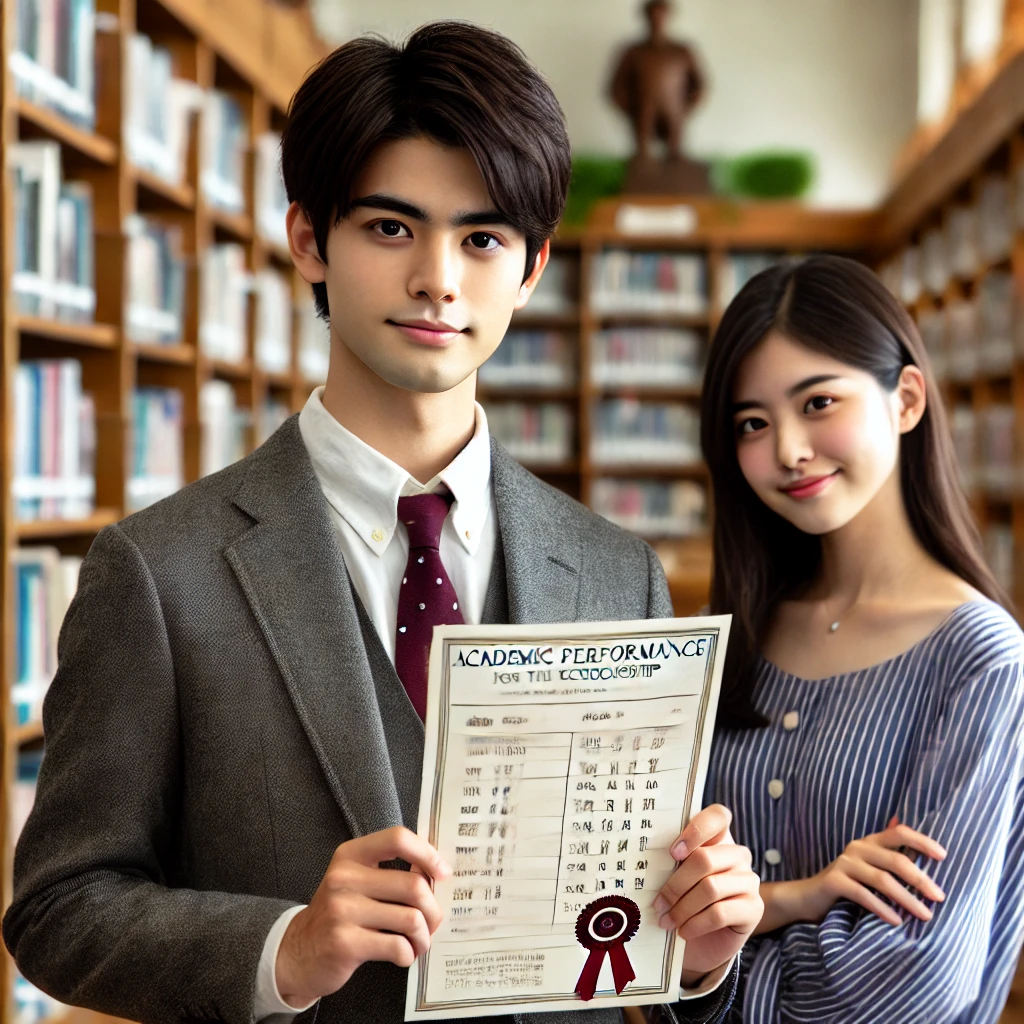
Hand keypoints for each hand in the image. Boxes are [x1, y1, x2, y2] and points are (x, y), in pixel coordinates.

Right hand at [275, 826, 450, 1007]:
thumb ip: (390, 872)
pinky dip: (408, 953)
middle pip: (413, 885)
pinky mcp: (345, 943)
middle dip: (433, 909)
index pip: (398, 838)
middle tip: (432, 922)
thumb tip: (437, 874)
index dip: (427, 854)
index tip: (442, 873)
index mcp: (351, 855)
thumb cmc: (339, 914)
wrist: (297, 952)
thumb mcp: (355, 881)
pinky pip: (397, 946)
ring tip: (419, 941)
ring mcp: (342, 910)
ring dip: (424, 936)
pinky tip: (403, 954)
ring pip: (411, 918)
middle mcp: (344, 878)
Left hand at [654, 804, 762, 985]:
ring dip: (682, 908)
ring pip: (711, 887)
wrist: (702, 941)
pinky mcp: (754, 908)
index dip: (696, 830)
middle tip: (658, 903)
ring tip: (666, 920)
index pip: (718, 816)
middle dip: (676, 884)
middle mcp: (738, 855)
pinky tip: (683, 931)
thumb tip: (646, 862)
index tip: (673, 853)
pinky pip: (720, 913)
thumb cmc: (684, 900)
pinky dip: (696, 923)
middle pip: (705, 859)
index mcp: (719, 838)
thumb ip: (671, 862)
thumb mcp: (676, 876)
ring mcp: (749, 880)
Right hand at [756, 817, 945, 934]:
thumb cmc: (846, 885)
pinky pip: (863, 895)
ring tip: (925, 916)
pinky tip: (897, 921)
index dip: (921, 841)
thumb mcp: (870, 869)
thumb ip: (890, 857)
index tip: (943, 857)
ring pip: (882, 879)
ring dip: (907, 899)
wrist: (808, 898)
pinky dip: (883, 908)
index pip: (898, 833)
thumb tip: (916, 845)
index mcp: (869, 842)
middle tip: (940, 898)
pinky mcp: (834, 881)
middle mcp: (857, 848)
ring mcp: (844, 863)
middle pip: (895, 859)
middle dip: (921, 879)